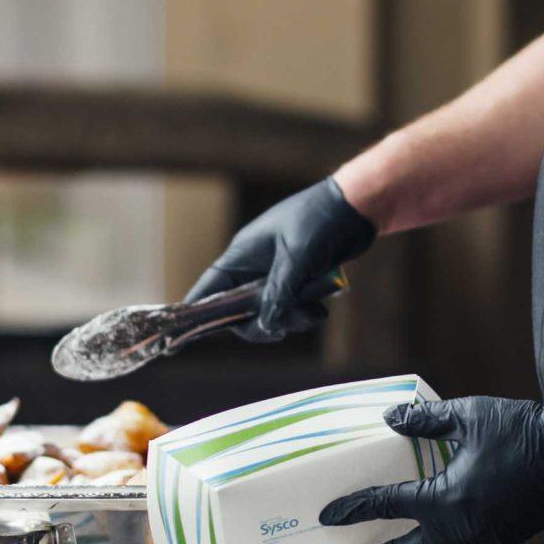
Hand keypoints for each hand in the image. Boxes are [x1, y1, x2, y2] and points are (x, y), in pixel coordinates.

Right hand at [189, 177, 375, 341]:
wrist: (358, 207)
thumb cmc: (321, 221)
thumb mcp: (297, 258)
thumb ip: (279, 292)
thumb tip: (267, 325)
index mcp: (243, 253)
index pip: (210, 287)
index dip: (198, 312)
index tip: (184, 336)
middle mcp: (255, 265)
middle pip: (240, 310)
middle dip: (260, 323)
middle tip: (279, 329)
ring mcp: (277, 273)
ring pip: (270, 312)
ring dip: (290, 320)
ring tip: (312, 312)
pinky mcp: (299, 279)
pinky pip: (293, 308)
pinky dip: (305, 313)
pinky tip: (321, 307)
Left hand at [320, 395, 543, 543]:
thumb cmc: (520, 430)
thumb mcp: (467, 416)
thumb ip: (424, 420)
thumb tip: (389, 418)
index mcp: (446, 497)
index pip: (386, 506)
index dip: (354, 509)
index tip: (330, 515)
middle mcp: (460, 528)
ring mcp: (482, 539)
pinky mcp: (500, 541)